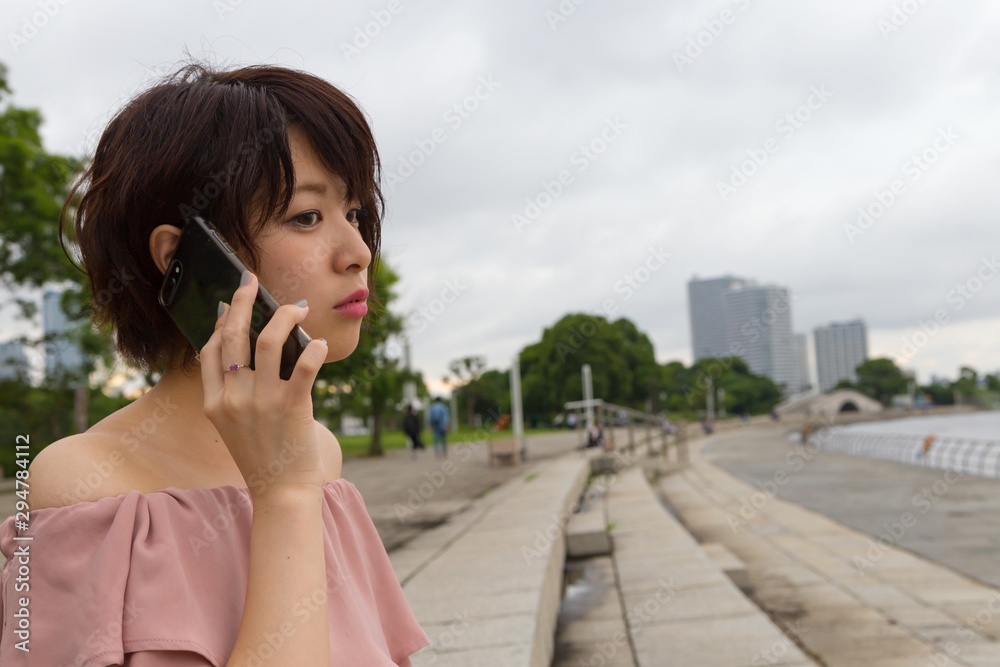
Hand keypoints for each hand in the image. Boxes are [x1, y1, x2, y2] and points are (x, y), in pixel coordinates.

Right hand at [199, 271, 328, 501]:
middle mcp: (233, 399)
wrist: (282, 491)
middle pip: (233, 336)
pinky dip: (314, 349)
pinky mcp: (292, 406)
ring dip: (285, 316)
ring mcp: (261, 402)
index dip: (218, 323)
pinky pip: (304, 366)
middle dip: (241, 301)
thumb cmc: (263, 455)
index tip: (227, 305)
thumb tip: (250, 350)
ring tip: (297, 307)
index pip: (209, 351)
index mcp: (214, 403)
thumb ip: (233, 392)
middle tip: (250, 280)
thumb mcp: (233, 425)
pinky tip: (319, 342)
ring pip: (270, 341)